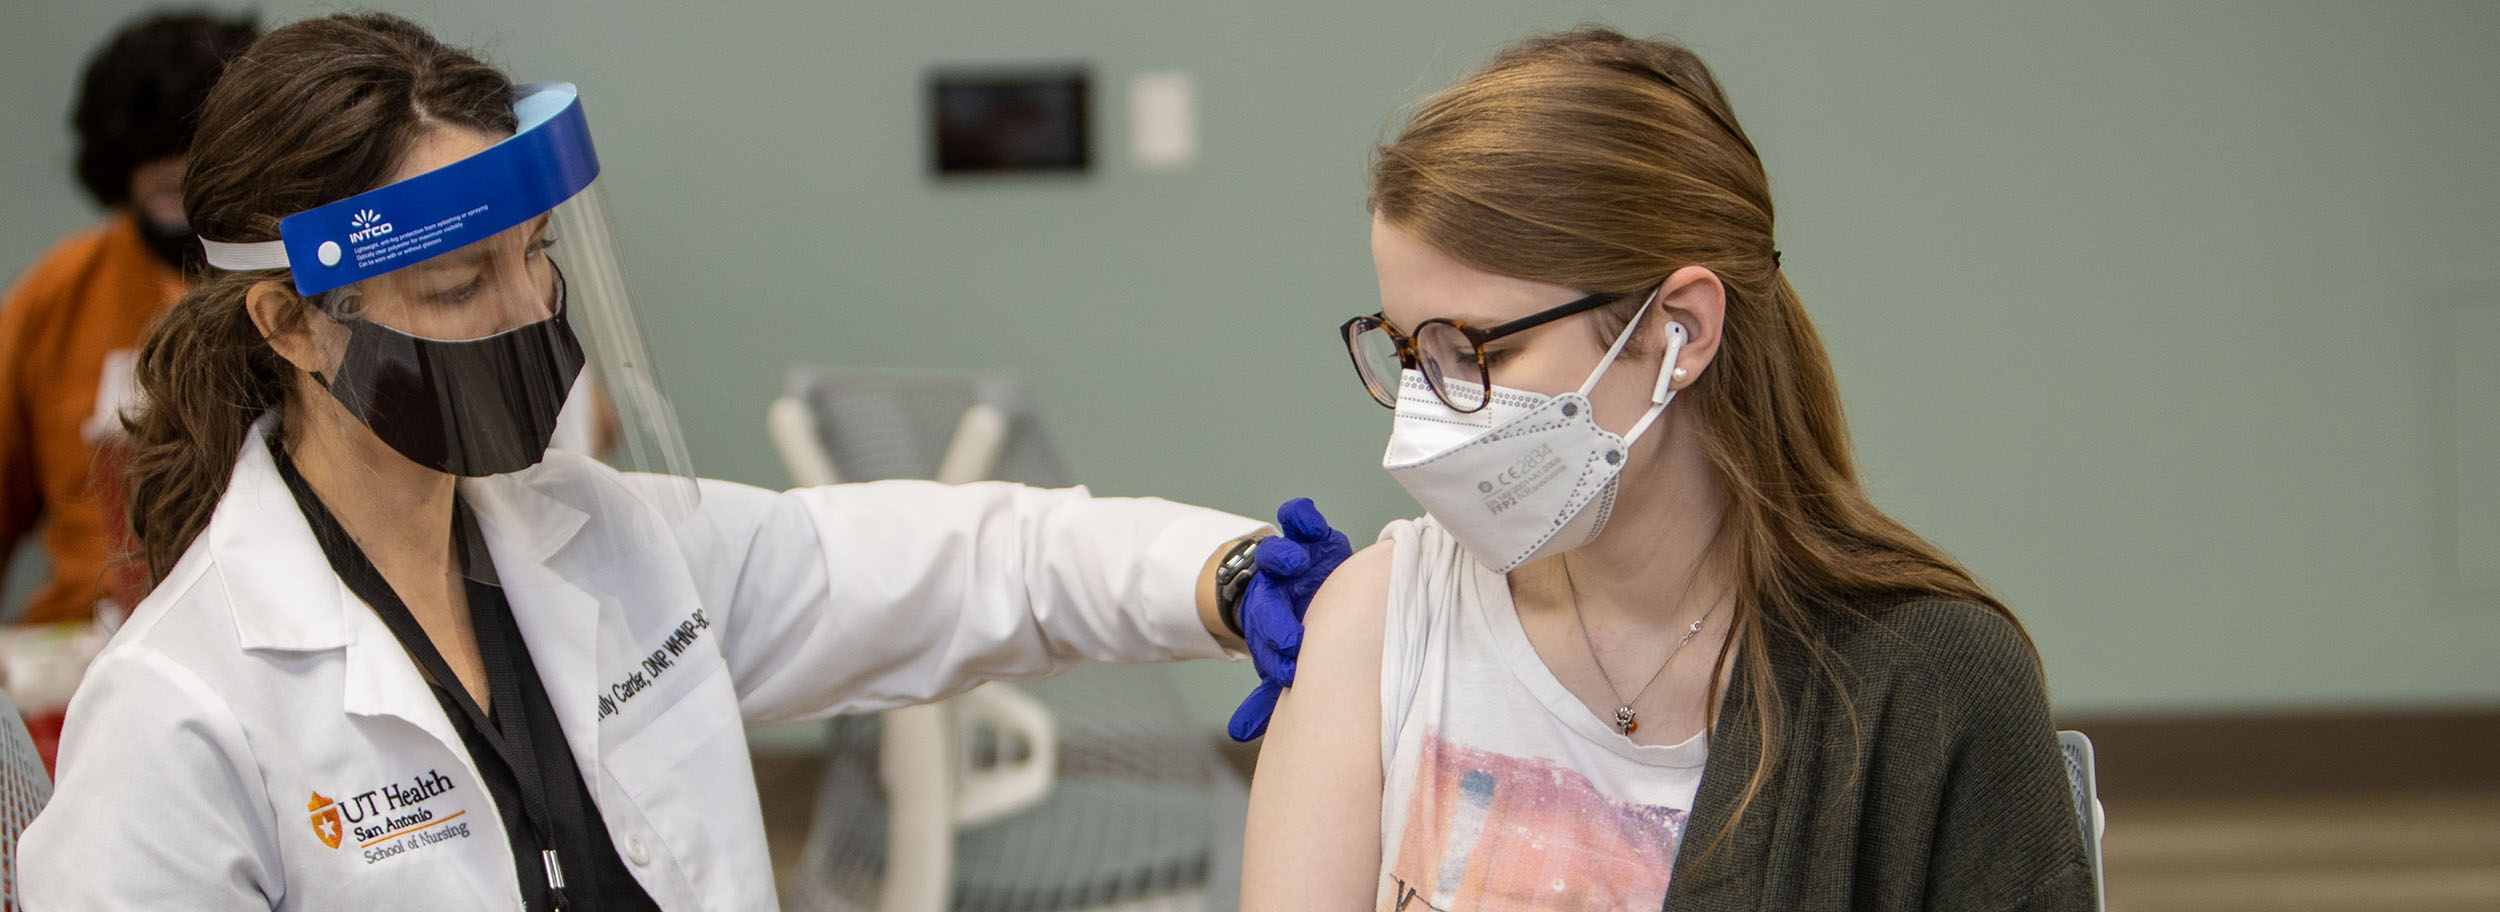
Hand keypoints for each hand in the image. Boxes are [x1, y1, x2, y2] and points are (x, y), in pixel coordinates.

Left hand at [1228, 497, 1352, 741]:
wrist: (1301, 580)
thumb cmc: (1298, 627)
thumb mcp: (1284, 659)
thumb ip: (1267, 697)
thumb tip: (1238, 735)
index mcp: (1269, 620)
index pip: (1265, 638)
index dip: (1272, 652)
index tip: (1285, 670)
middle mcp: (1276, 589)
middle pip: (1268, 602)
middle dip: (1275, 619)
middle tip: (1288, 640)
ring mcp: (1291, 559)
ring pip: (1278, 557)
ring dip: (1282, 559)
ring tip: (1292, 563)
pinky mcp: (1310, 534)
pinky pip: (1300, 520)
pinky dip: (1300, 516)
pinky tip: (1303, 518)